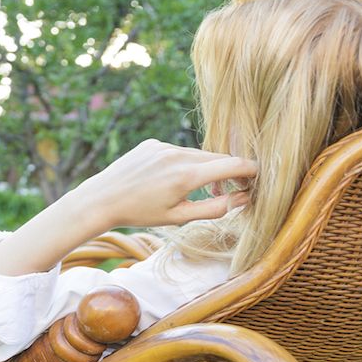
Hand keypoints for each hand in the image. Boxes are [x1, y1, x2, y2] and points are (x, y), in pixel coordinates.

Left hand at [70, 139, 257, 231]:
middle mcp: (177, 155)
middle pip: (217, 158)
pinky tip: (167, 179)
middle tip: (236, 188)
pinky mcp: (152, 143)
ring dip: (205, 167)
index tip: (259, 178)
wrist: (102, 199)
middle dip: (230, 171)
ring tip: (195, 188)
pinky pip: (178, 151)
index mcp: (187, 176)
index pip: (232, 165)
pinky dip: (183, 162)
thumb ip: (215, 208)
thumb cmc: (140, 213)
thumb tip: (243, 199)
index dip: (250, 171)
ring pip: (198, 154)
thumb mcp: (180, 218)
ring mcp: (164, 146)